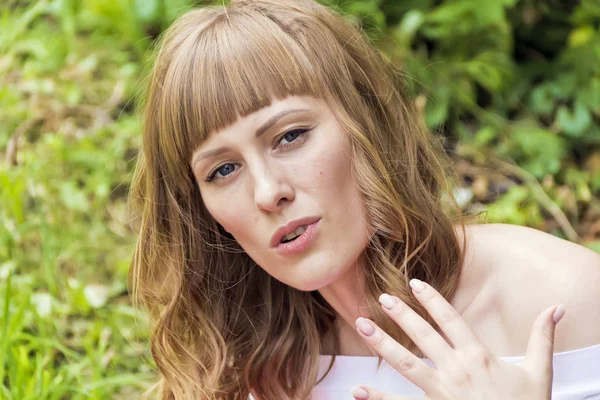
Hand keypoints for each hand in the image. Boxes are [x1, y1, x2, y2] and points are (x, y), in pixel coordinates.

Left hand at [351, 279, 564, 399]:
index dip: (431, 299)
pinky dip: (378, 399)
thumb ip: (542, 339)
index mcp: (478, 357)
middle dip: (401, 314)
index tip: (413, 283)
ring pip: (406, 364)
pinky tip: (356, 391)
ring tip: (362, 325)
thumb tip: (557, 308)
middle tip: (382, 296)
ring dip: (382, 344)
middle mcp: (456, 371)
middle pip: (423, 336)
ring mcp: (442, 393)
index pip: (450, 320)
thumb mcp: (539, 374)